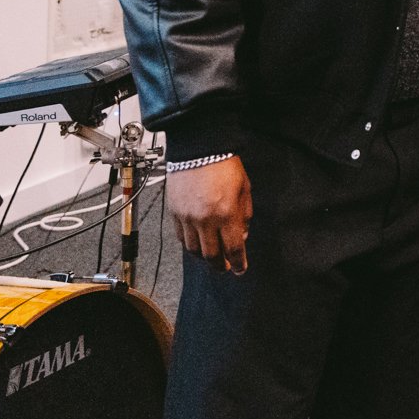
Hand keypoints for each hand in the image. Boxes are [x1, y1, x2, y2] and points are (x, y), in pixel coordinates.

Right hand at [167, 156, 252, 273]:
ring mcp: (187, 218)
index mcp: (226, 213)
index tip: (241, 269)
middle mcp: (205, 219)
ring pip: (193, 250)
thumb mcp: (244, 189)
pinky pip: (181, 238)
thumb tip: (242, 236)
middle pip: (211, 255)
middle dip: (220, 266)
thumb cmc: (225, 165)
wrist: (199, 149)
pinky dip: (190, 244)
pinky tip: (198, 243)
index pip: (233, 248)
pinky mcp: (174, 213)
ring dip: (204, 257)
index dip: (238, 263)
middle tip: (226, 267)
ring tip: (212, 257)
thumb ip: (245, 215)